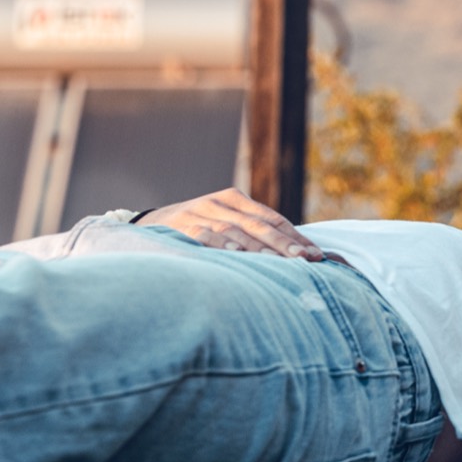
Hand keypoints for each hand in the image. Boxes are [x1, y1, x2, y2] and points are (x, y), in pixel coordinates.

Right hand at [136, 188, 325, 259]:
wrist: (145, 225)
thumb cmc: (195, 229)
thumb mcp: (223, 224)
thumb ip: (252, 234)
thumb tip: (294, 256)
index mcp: (234, 199)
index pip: (272, 218)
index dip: (295, 236)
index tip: (316, 254)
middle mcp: (219, 203)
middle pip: (259, 225)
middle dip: (285, 244)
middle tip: (307, 260)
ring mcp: (199, 212)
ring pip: (237, 231)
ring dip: (260, 248)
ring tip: (281, 262)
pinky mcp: (181, 225)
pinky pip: (205, 235)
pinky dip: (223, 245)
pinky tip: (238, 255)